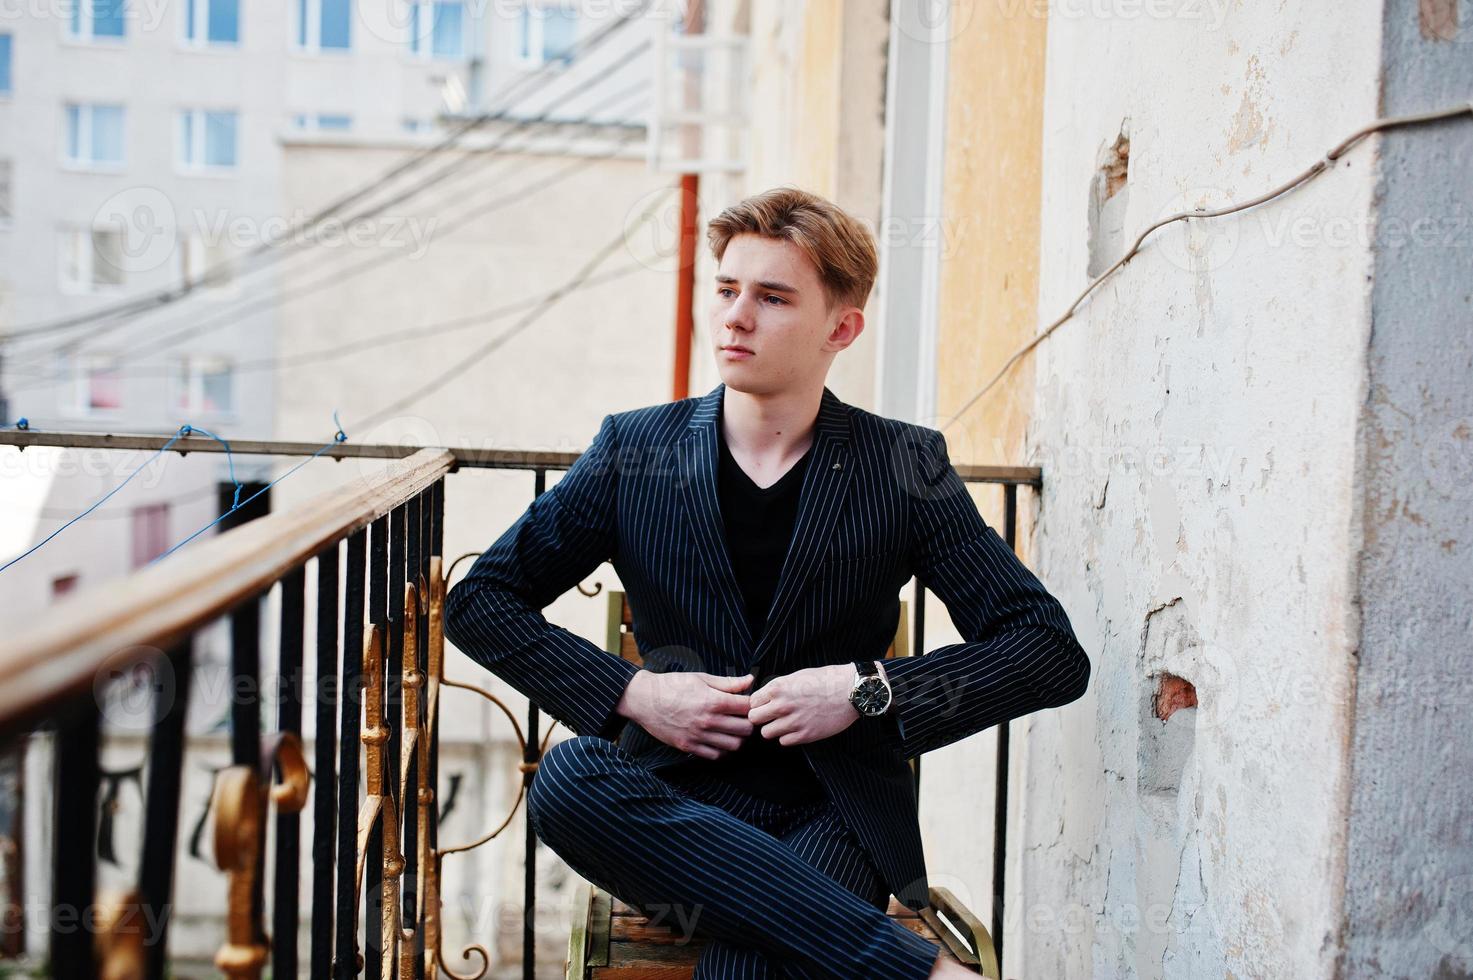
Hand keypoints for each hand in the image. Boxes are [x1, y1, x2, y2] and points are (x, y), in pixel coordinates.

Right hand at [617, 670, 754, 758]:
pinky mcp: (689, 746)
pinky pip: (715, 755)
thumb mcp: (701, 678)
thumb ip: (728, 683)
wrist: (644, 699)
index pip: (747, 707)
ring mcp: (698, 736)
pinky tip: (718, 739)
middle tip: (742, 717)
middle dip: (748, 722)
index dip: (752, 704)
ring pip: (734, 745)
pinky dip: (721, 749)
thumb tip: (750, 680)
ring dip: (737, 737)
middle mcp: (708, 721)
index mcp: (713, 701)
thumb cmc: (672, 685)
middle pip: (745, 729)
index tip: (747, 703)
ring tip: (731, 729)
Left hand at [747, 664, 857, 746]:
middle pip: (754, 719)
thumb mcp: (797, 676)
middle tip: (772, 716)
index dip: (759, 704)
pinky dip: (788, 737)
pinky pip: (783, 742)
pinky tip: (797, 728)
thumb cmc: (827, 680)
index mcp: (778, 687)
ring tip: (785, 723)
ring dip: (774, 729)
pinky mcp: (805, 735)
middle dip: (761, 718)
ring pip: (766, 733)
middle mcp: (782, 705)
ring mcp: (793, 721)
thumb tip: (765, 697)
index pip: (752, 702)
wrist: (851, 691)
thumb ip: (779, 688)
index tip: (766, 705)